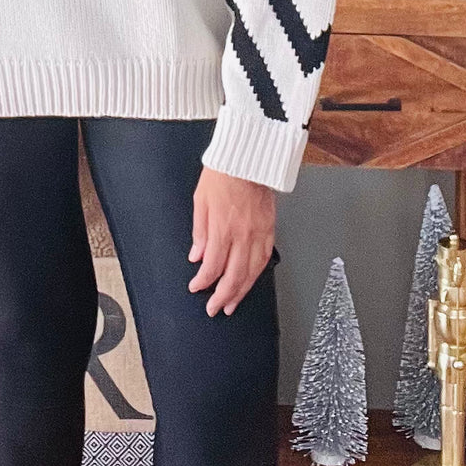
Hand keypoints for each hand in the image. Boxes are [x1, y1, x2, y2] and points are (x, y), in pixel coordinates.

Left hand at [188, 166, 276, 316]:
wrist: (248, 157)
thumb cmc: (223, 173)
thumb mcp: (200, 200)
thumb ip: (199, 232)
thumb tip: (196, 255)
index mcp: (222, 228)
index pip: (212, 266)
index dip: (203, 282)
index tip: (196, 287)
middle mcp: (242, 234)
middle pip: (233, 276)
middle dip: (223, 296)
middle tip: (215, 308)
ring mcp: (258, 233)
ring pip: (252, 271)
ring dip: (242, 291)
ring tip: (233, 303)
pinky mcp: (270, 228)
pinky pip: (265, 257)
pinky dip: (258, 273)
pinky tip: (251, 280)